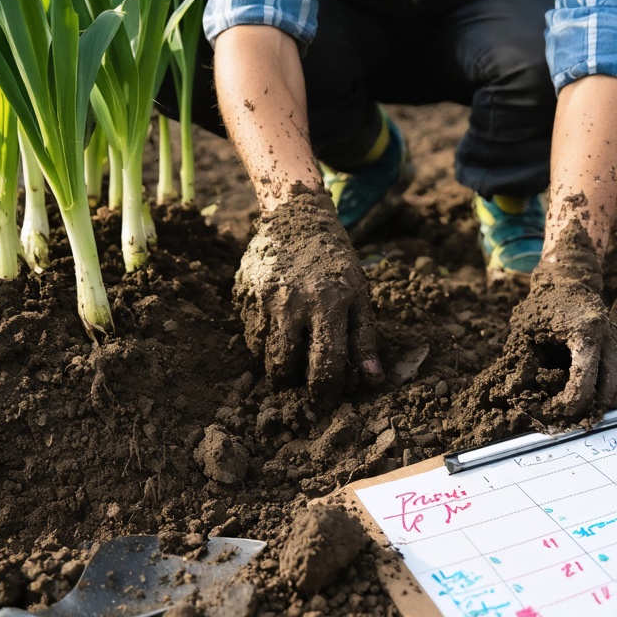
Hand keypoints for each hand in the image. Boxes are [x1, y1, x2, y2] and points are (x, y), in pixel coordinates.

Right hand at [234, 190, 383, 398]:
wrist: (297, 218)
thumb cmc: (336, 263)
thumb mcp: (360, 295)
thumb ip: (364, 339)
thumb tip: (373, 380)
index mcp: (328, 304)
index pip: (326, 362)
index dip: (326, 389)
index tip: (325, 398)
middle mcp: (292, 303)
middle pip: (284, 365)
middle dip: (292, 384)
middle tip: (300, 384)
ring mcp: (263, 298)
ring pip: (262, 353)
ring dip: (275, 365)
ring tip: (290, 357)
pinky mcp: (244, 294)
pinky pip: (249, 334)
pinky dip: (262, 343)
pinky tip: (277, 333)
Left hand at [493, 225, 616, 419]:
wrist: (568, 280)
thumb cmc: (543, 305)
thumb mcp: (526, 331)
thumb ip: (524, 363)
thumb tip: (515, 394)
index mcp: (585, 334)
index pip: (584, 383)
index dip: (567, 405)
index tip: (551, 412)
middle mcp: (607, 340)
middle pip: (610, 391)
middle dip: (589, 411)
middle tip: (569, 422)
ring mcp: (616, 344)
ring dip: (602, 405)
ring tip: (579, 416)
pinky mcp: (616, 349)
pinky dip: (606, 394)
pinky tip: (588, 401)